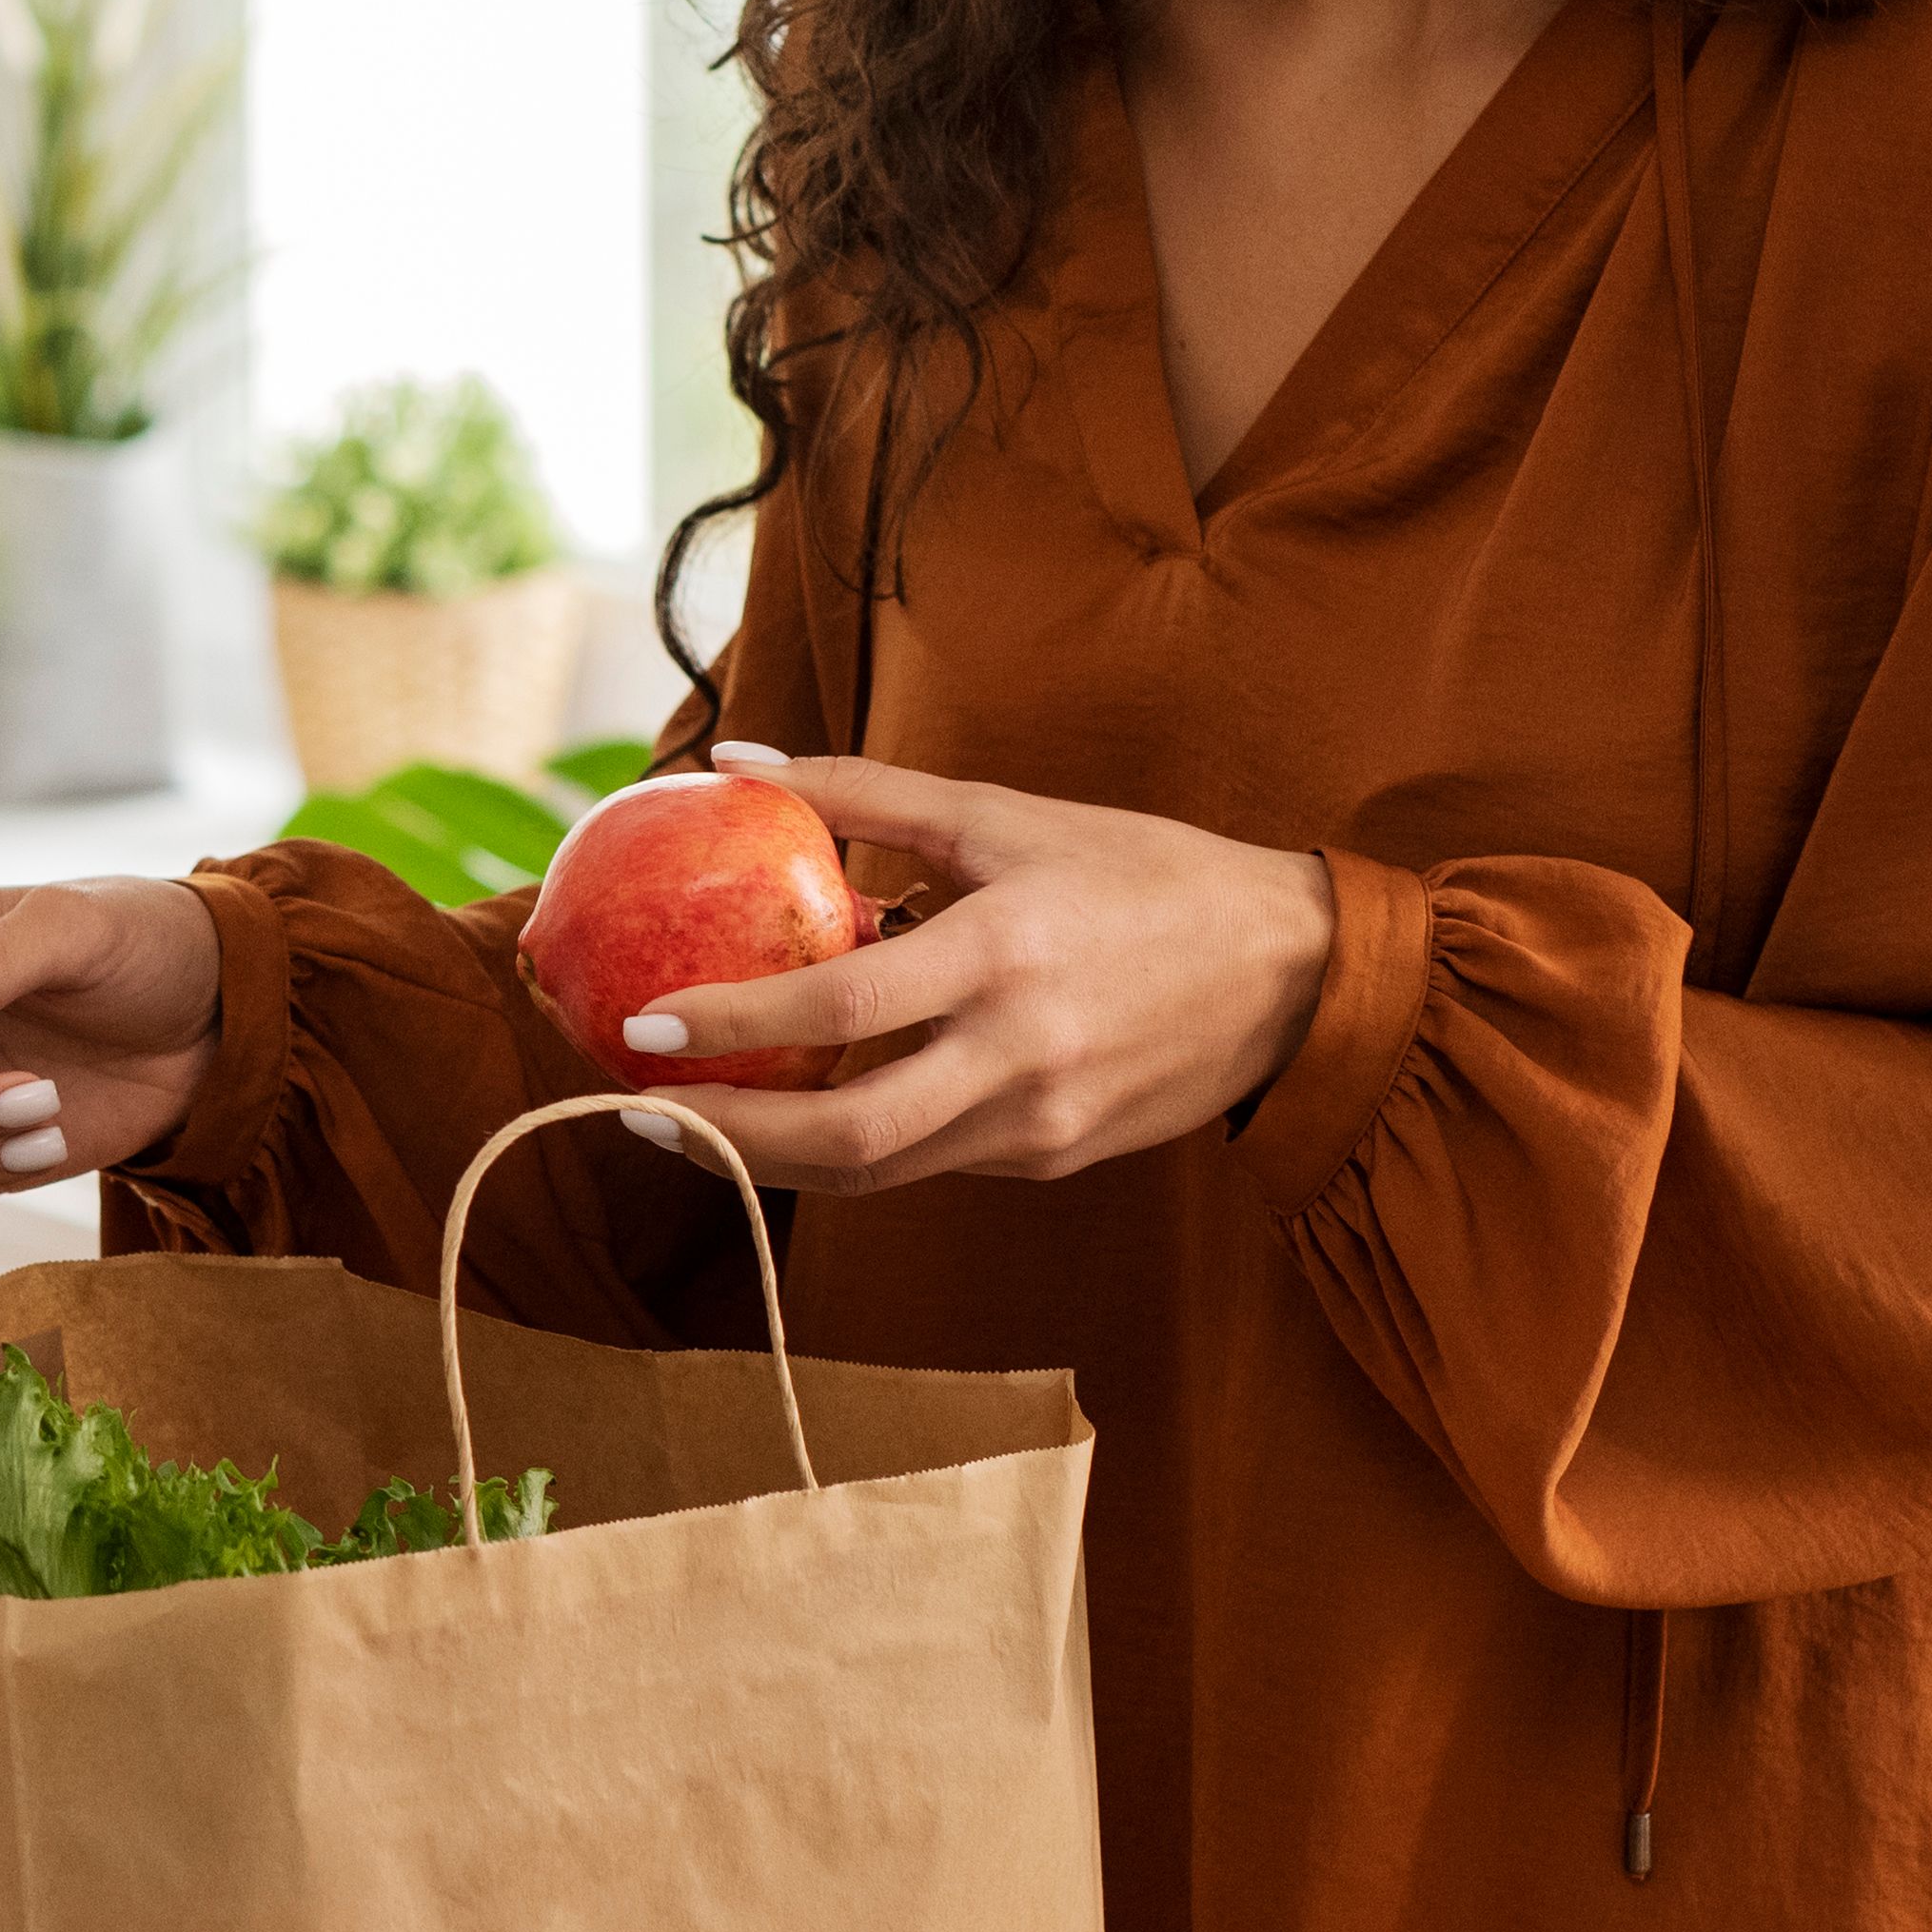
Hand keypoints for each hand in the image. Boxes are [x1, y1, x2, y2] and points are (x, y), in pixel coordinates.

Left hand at [607, 746, 1336, 1194]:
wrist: (1295, 972)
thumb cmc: (1141, 873)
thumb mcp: (1006, 815)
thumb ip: (866, 793)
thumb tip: (733, 760)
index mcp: (1007, 952)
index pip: (841, 1004)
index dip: (733, 1023)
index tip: (642, 1024)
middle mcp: (1022, 1055)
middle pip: (847, 1139)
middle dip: (727, 1139)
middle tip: (637, 1107)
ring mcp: (1041, 1125)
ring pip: (878, 1171)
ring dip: (771, 1156)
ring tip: (691, 1118)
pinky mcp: (1051, 1162)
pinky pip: (928, 1161)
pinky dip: (853, 1142)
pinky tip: (801, 1106)